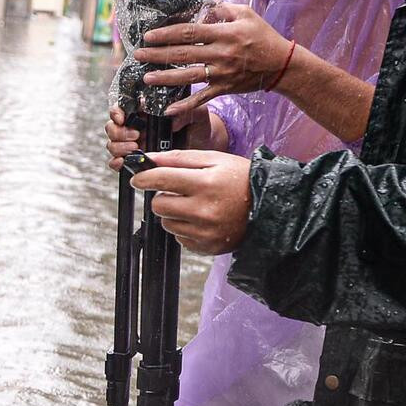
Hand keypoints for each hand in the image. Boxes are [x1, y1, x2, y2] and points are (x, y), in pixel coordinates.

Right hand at [105, 106, 218, 169]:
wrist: (205, 146)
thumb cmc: (199, 126)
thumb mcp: (196, 113)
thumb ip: (184, 110)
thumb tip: (168, 114)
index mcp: (146, 112)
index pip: (121, 108)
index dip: (116, 112)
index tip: (122, 118)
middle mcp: (136, 127)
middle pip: (113, 127)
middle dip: (119, 132)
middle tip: (135, 136)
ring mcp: (134, 144)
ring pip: (112, 144)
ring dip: (118, 147)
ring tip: (134, 149)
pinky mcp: (136, 161)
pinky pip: (117, 162)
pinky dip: (116, 163)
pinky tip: (124, 162)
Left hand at [129, 150, 252, 253]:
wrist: (269, 208)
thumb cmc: (242, 180)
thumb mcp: (215, 160)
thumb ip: (179, 158)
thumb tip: (149, 159)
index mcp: (205, 183)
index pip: (160, 179)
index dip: (144, 177)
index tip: (137, 178)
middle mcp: (204, 210)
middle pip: (158, 205)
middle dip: (162, 196)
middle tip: (177, 192)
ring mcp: (205, 232)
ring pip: (166, 223)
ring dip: (174, 213)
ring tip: (195, 205)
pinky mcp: (206, 247)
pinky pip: (179, 238)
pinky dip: (185, 228)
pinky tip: (202, 220)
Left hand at [133, 3, 292, 114]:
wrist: (282, 65)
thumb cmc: (263, 36)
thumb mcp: (246, 14)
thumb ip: (223, 9)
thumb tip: (203, 8)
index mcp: (224, 34)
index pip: (189, 32)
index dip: (166, 34)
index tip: (148, 36)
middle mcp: (220, 54)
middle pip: (183, 54)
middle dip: (158, 55)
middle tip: (138, 55)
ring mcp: (222, 74)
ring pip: (188, 76)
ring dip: (165, 78)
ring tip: (146, 78)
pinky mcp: (224, 89)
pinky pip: (202, 98)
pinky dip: (185, 105)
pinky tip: (168, 110)